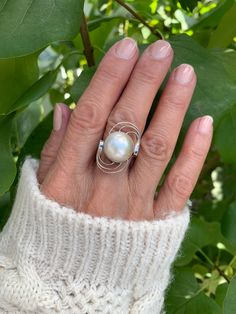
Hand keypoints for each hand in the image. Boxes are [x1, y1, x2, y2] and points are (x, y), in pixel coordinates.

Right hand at [37, 38, 212, 219]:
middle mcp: (101, 188)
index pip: (91, 117)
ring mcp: (133, 206)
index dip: (109, 79)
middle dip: (144, 83)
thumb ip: (56, 150)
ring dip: (173, 108)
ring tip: (184, 74)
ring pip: (156, 149)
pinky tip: (204, 122)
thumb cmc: (54, 230)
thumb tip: (66, 109)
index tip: (126, 48)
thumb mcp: (42, 191)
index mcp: (67, 178)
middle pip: (125, 126)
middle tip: (161, 49)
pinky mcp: (156, 222)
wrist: (78, 284)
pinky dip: (194, 153)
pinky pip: (179, 185)